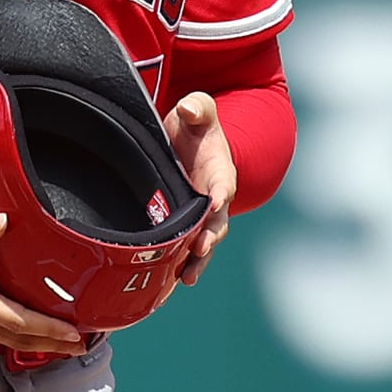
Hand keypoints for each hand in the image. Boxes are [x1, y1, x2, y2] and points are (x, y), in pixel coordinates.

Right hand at [0, 213, 85, 354]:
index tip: (76, 334)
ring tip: (53, 338)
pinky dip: (4, 332)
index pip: (20, 321)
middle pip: (15, 338)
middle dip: (49, 343)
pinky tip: (10, 323)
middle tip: (79, 346)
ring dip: (28, 338)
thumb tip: (5, 221)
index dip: (51, 329)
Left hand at [163, 92, 235, 286]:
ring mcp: (200, 216)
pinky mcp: (184, 226)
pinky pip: (184, 249)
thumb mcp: (198, 110)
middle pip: (216, 223)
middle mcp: (214, 198)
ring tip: (188, 277)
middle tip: (201, 249)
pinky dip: (178, 265)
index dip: (221, 194)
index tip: (216, 202)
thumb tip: (189, 108)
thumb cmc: (195, 125)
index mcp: (220, 171)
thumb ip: (198, 108)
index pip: (224, 184)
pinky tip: (167, 283)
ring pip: (202, 243)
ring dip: (197, 260)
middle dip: (209, 237)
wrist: (189, 142)